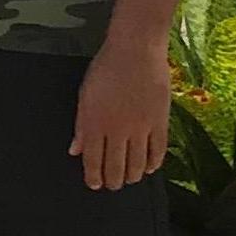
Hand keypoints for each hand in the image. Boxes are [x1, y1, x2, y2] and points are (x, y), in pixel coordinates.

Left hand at [70, 40, 169, 191]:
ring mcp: (141, 128)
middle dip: (113, 181)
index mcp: (96, 124)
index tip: (95, 185)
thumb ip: (81, 125)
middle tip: (113, 185)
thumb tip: (75, 150)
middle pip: (116, 166)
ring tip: (130, 179)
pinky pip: (158, 150)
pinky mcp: (160, 122)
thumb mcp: (85, 95)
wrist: (136, 50)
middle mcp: (118, 131)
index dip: (94, 176)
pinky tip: (150, 168)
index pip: (93, 160)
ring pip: (138, 163)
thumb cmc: (106, 68)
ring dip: (133, 175)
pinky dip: (154, 163)